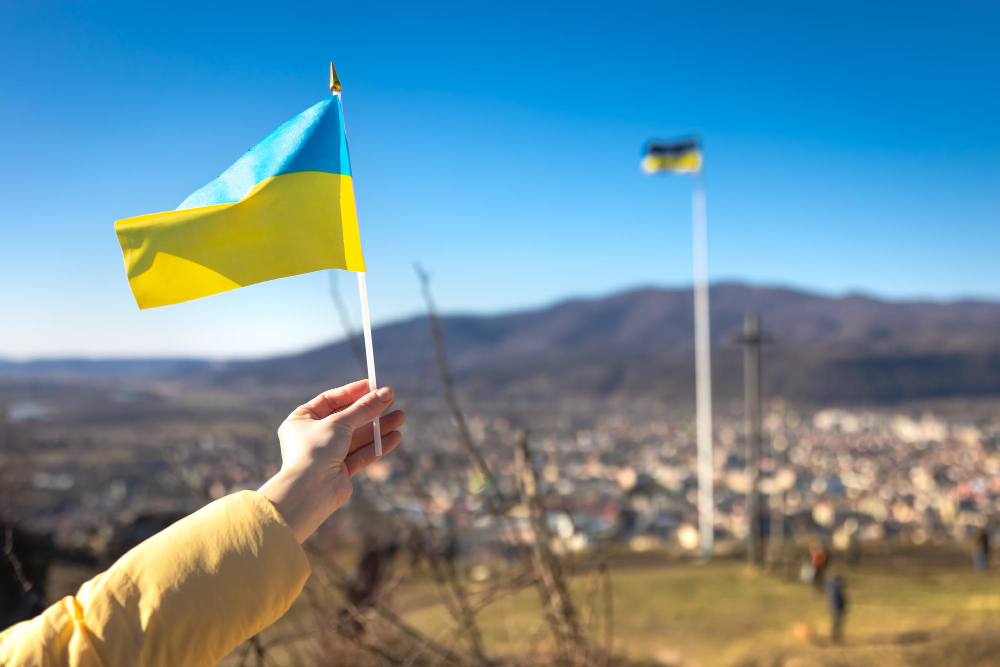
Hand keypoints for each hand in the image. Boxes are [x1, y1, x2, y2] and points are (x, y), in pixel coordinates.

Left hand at [259, 380, 404, 541]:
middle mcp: (312, 437)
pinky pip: (361, 454)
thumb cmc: (315, 451)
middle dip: (371, 410)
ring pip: (357, 437)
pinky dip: (377, 445)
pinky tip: (395, 436)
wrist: (310, 491)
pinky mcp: (340, 471)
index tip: (373, 386)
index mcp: (301, 420)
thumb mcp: (340, 422)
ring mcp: (327, 454)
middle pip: (347, 418)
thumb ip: (364, 408)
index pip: (330, 400)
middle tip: (392, 400)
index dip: (352, 392)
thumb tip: (386, 393)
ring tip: (401, 417)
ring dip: (379, 427)